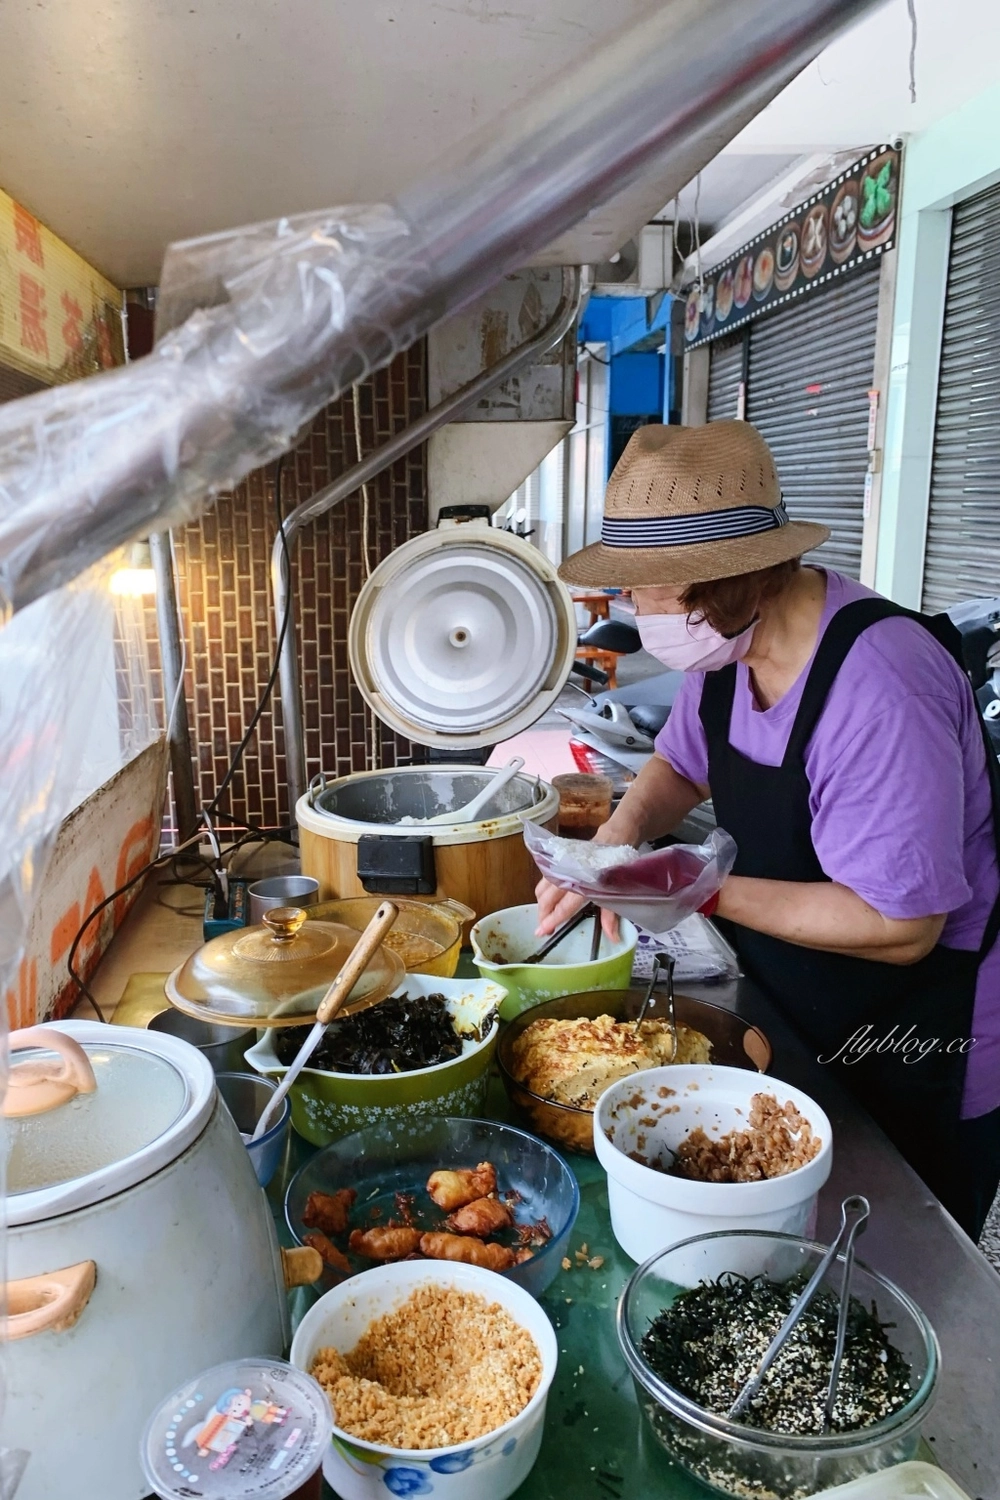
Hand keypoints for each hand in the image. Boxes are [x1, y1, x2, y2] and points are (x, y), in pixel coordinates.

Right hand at [534, 821, 635, 939]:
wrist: (616, 836)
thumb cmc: (618, 864)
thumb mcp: (617, 890)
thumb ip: (611, 915)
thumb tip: (613, 938)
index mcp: (584, 883)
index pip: (564, 907)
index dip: (552, 920)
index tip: (541, 932)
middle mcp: (568, 874)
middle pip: (547, 898)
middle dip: (542, 914)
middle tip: (542, 928)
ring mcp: (561, 865)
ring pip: (542, 887)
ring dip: (541, 902)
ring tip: (544, 915)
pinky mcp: (559, 859)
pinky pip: (545, 877)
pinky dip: (543, 889)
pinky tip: (546, 897)